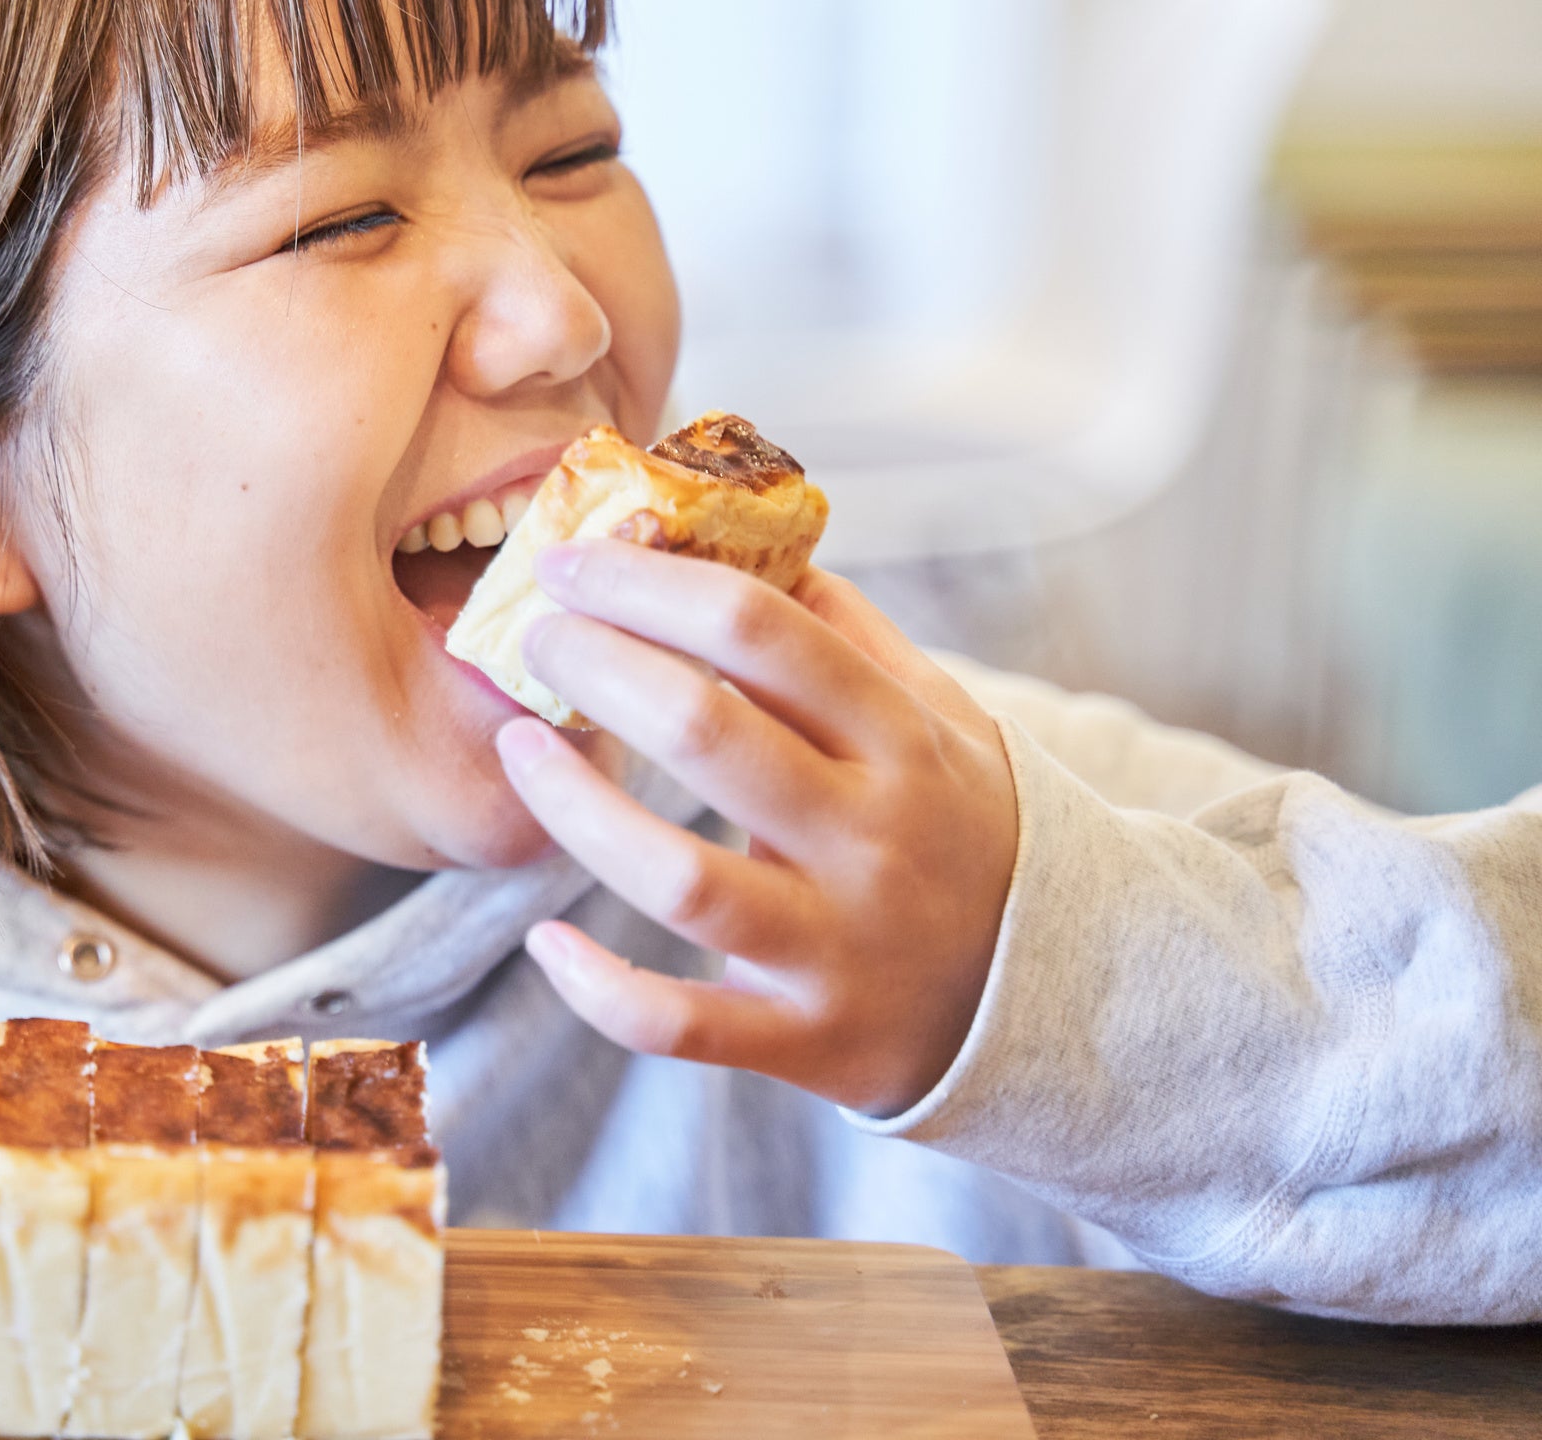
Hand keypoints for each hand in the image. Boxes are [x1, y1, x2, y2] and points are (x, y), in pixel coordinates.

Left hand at [499, 543, 1017, 1117]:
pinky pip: (678, 1023)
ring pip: (679, 880)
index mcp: (905, 740)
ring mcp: (839, 947)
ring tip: (518, 747)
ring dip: (577, 807)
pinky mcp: (806, 1041)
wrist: (1061, 995)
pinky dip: (600, 986)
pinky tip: (546, 937)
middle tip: (536, 637)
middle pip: (707, 734)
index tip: (572, 562)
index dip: (649, 583)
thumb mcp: (940, 717)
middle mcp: (874, 840)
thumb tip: (738, 538)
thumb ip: (847, 633)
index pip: (763, 630)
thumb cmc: (963, 827)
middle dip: (598, 667)